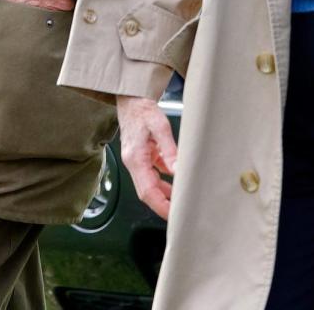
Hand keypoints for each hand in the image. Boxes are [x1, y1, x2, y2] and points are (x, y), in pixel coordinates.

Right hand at [117, 95, 176, 220]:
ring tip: (182, 198)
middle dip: (164, 205)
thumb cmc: (142, 108)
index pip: (147, 192)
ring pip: (150, 184)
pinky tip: (175, 179)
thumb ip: (168, 149)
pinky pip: (152, 173)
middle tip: (182, 212)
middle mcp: (133, 162)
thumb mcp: (159, 125)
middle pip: (147, 192)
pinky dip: (163, 180)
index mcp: (135, 158)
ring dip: (164, 193)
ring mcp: (136, 160)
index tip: (174, 216)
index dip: (161, 206)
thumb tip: (178, 169)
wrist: (131, 97)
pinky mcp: (142, 155)